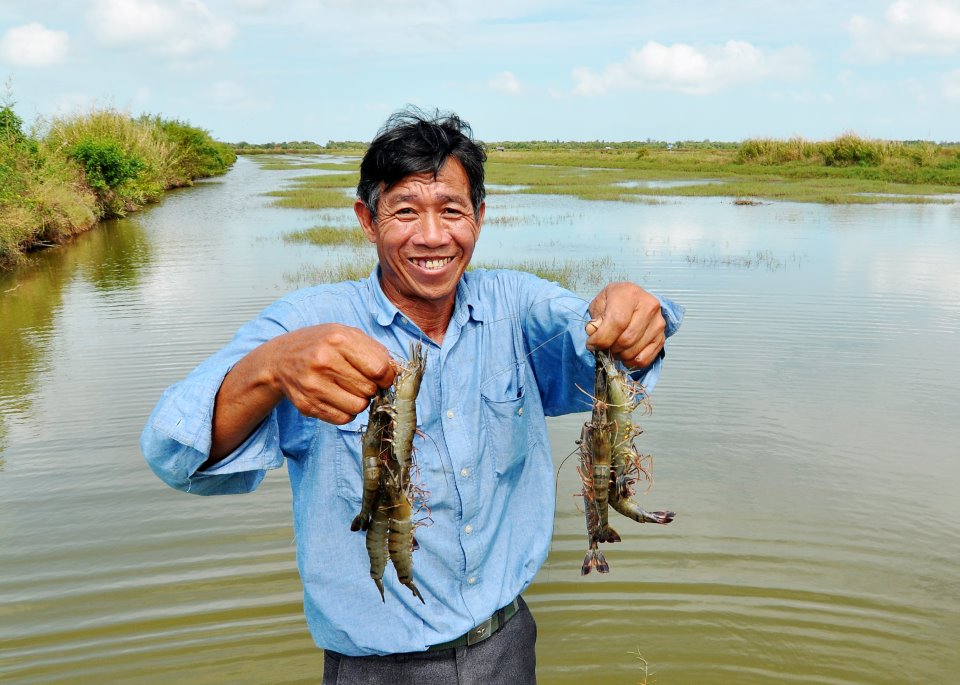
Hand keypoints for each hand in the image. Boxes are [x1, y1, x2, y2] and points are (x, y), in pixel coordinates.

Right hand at [269, 324, 396, 424]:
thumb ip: (374, 351)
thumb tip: (395, 375)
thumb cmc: (320, 344)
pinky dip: (346, 411)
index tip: (383, 376)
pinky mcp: (307, 405)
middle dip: (372, 387)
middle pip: (370, 389)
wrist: (279, 359)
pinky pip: (344, 419)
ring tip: (348, 388)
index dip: (387, 376)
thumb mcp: (346, 334)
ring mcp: (313, 385)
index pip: (380, 369)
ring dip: (360, 400)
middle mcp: (324, 361)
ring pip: (359, 407)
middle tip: (360, 380)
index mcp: (338, 339)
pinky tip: (337, 397)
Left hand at [585, 282, 664, 368]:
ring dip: (619, 355)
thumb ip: (595, 320)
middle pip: (627, 339)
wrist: (631, 299)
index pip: (617, 322)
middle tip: (603, 346)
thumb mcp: (599, 304)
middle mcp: (648, 306)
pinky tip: (624, 355)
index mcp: (630, 294)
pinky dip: (631, 362)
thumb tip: (594, 333)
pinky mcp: (661, 337)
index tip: (592, 344)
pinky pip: (645, 359)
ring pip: (634, 350)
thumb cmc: (614, 301)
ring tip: (613, 348)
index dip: (602, 338)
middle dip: (610, 348)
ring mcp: (658, 323)